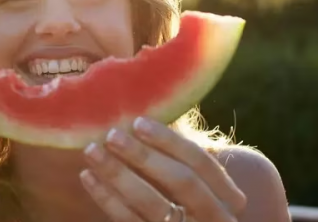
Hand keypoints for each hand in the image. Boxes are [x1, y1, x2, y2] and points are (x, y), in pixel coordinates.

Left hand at [80, 117, 246, 221]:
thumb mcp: (198, 183)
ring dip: (119, 175)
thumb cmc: (189, 202)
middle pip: (182, 182)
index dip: (171, 141)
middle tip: (112, 135)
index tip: (138, 122)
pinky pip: (129, 221)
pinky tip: (88, 177)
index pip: (201, 162)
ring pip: (153, 204)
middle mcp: (214, 217)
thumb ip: (179, 155)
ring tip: (92, 151)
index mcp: (229, 197)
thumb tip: (146, 108)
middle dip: (145, 157)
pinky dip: (107, 199)